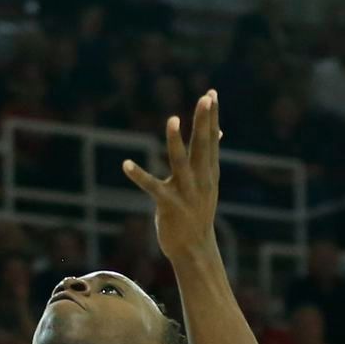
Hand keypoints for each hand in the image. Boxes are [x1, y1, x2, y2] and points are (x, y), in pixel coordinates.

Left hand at [123, 91, 221, 261]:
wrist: (194, 248)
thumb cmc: (197, 212)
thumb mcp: (207, 183)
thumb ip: (208, 157)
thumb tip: (218, 132)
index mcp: (209, 173)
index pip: (211, 140)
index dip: (212, 117)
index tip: (212, 94)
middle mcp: (201, 179)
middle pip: (202, 145)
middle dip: (203, 121)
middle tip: (205, 98)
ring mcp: (186, 192)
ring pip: (181, 162)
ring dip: (176, 141)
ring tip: (172, 120)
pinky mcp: (169, 205)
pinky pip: (152, 187)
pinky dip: (139, 175)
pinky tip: (126, 164)